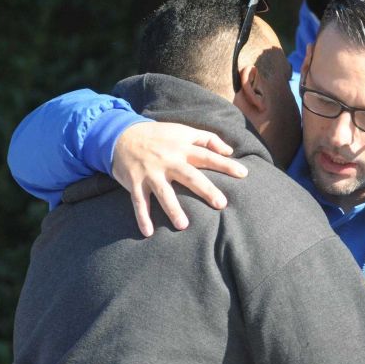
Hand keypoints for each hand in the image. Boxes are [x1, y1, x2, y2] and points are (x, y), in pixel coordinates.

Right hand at [111, 122, 247, 236]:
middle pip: (190, 176)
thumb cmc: (159, 136)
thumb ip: (208, 139)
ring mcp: (150, 172)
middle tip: (221, 204)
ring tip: (184, 225)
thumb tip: (230, 151)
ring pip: (163, 192)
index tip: (244, 174)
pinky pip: (138, 202)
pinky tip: (148, 233)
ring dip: (173, 209)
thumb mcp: (183, 131)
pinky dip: (142, 217)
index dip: (226, 164)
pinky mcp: (134, 182)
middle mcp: (168, 160)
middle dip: (206, 189)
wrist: (120, 134)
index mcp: (182, 147)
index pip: (208, 155)